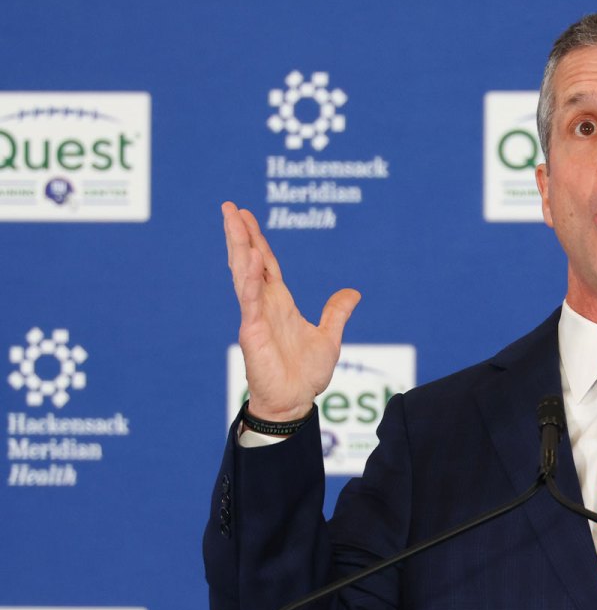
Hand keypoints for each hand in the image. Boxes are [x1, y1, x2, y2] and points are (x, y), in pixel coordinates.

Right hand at [223, 201, 360, 420]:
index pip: (266, 264)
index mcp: (279, 303)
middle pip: (250, 261)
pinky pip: (249, 302)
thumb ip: (336, 312)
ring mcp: (256, 317)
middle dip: (240, 235)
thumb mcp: (329, 337)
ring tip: (232, 222)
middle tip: (230, 207)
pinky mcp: (253, 333)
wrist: (295, 402)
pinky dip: (248, 282)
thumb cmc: (305, 374)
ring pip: (244, 276)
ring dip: (239, 248)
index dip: (257, 240)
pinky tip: (246, 262)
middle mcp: (264, 305)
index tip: (245, 216)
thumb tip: (353, 293)